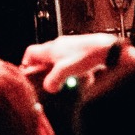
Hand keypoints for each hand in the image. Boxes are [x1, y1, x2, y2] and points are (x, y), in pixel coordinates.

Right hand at [19, 32, 134, 94]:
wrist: (107, 49)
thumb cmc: (87, 55)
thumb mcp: (65, 70)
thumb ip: (53, 81)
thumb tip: (49, 88)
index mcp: (51, 49)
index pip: (30, 53)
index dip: (27, 63)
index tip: (28, 74)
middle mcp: (59, 46)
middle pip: (45, 59)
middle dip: (48, 72)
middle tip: (51, 82)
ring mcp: (70, 47)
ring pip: (59, 62)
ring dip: (63, 73)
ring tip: (70, 81)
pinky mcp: (80, 51)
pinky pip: (72, 63)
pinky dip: (75, 71)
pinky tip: (84, 78)